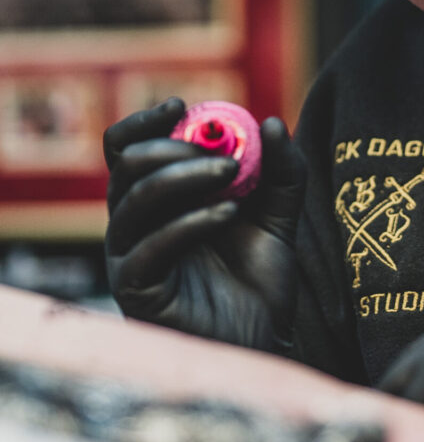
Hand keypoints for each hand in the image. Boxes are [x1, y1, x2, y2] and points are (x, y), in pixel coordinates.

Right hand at [103, 97, 304, 349]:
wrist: (265, 337)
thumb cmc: (259, 275)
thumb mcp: (279, 213)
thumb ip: (280, 169)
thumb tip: (270, 123)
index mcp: (158, 199)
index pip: (128, 150)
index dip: (146, 121)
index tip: (181, 103)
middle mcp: (134, 225)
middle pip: (126, 168)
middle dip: (171, 148)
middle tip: (221, 153)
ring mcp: (130, 259)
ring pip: (134, 202)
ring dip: (185, 178)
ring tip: (232, 176)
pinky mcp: (136, 292)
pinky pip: (148, 249)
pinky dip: (190, 222)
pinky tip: (229, 214)